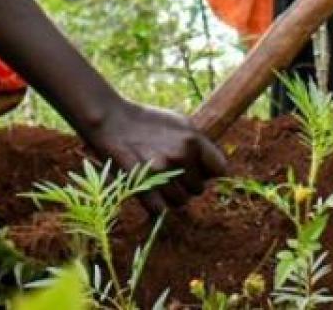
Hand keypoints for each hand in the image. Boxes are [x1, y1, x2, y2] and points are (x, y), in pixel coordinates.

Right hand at [79, 97, 229, 213]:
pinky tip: (150, 192)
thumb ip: (200, 145)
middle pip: (198, 189)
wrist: (111, 121)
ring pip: (181, 202)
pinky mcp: (143, 185)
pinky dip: (156, 205)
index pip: (220, 170)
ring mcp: (161, 171)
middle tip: (170, 172)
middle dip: (187, 184)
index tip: (198, 171)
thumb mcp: (180, 124)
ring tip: (158, 180)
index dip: (209, 173)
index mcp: (193, 139)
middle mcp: (181, 154)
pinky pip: (161, 210)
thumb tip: (217, 171)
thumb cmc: (148, 123)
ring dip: (171, 196)